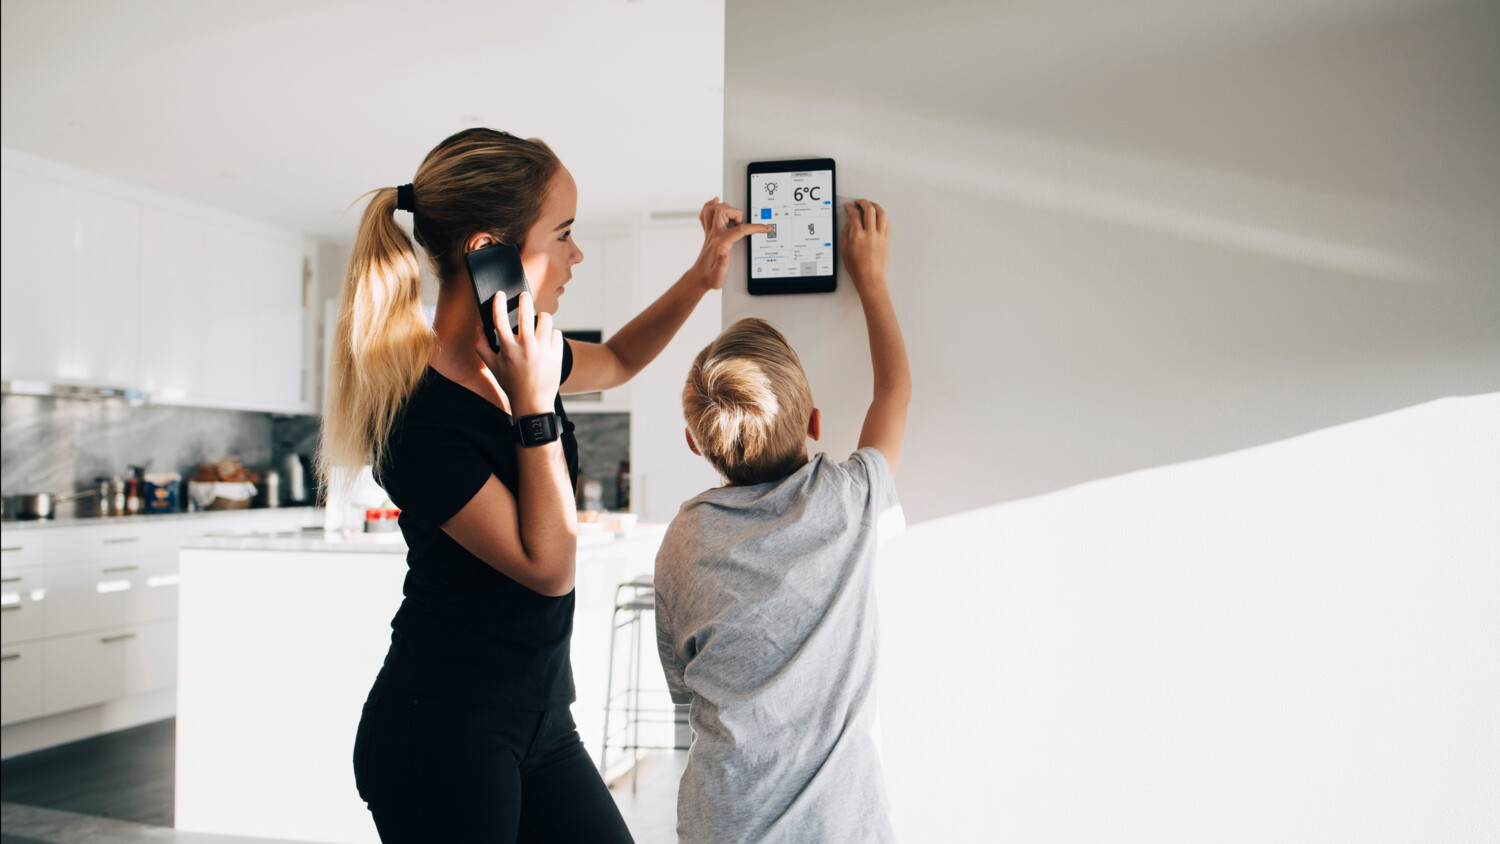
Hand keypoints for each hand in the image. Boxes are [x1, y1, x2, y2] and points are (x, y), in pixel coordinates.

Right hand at [476, 292, 563, 416]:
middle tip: (523, 295)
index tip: (499, 294)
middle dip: (524, 300)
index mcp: (508, 350)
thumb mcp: (492, 367)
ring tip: (538, 320)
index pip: (500, 320)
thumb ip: (482, 346)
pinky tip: (547, 341)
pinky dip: (551, 334)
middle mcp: (526, 348)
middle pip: (526, 314)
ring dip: (541, 317)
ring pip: (546, 320)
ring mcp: (543, 350)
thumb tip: (479, 327)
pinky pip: (556, 333)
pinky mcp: (557, 354)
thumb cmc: (511, 383)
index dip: (498, 304)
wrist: (533, 402)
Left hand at [689, 197, 771, 290]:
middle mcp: (714, 235)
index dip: (755, 227)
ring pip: (712, 209)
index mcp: (720, 243)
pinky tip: (715, 203)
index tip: (765, 228)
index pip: (740, 229)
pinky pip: (705, 214)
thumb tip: (724, 250)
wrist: (698, 278)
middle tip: (741, 225)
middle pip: (722, 211)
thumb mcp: (719, 276)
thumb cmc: (710, 278)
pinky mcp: (708, 233)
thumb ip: (723, 263)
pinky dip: (710, 205)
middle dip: (736, 213)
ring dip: (723, 207)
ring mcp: (710, 233)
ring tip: (732, 216)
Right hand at [841, 199, 888, 288]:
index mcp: (857, 236)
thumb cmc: (857, 268)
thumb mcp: (844, 250)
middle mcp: (870, 234)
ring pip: (881, 214)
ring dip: (875, 206)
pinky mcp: (886, 240)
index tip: (849, 206)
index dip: (850, 207)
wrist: (870, 278)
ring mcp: (879, 236)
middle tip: (859, 202)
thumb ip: (845, 233)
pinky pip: (886, 223)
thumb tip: (848, 222)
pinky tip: (879, 215)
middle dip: (863, 202)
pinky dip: (882, 216)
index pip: (854, 215)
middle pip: (869, 210)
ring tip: (871, 205)